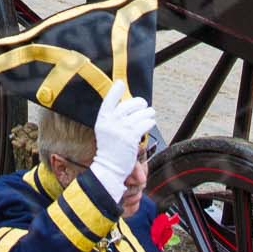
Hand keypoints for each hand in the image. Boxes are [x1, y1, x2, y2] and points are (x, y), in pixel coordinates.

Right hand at [89, 81, 155, 203]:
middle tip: (143, 105)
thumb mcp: (106, 130)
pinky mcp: (131, 137)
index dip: (115, 90)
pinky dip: (149, 122)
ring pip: (140, 113)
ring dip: (148, 113)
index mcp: (102, 119)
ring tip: (149, 114)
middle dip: (139, 103)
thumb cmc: (109, 149)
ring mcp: (121, 129)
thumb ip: (114, 117)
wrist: (109, 168)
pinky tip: (150, 123)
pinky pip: (145, 123)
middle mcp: (111, 122)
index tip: (120, 83)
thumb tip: (129, 104)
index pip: (109, 99)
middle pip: (129, 104)